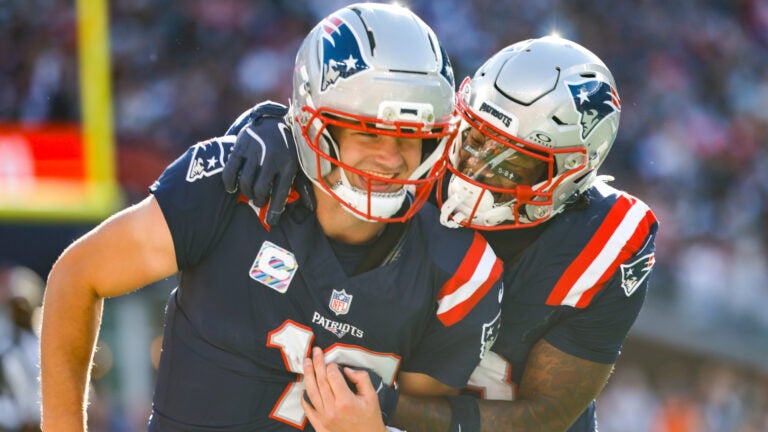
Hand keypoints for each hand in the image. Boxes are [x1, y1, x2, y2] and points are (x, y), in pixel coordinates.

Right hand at [222, 101, 314, 225]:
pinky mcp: (240, 146)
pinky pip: (230, 170)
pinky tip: (233, 187)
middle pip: (259, 190)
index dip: (274, 212)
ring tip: (249, 193)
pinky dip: (230, 182)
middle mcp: (271, 158)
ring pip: (245, 182)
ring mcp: (255, 152)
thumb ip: (304, 187)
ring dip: (246, 193)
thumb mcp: (299, 165)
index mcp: (288, 165)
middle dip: (258, 200)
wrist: (276, 120)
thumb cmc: (289, 149)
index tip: (271, 221)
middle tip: (259, 201)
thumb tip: (310, 209)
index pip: (280, 194)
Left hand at [301, 347, 388, 431]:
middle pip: (320, 381)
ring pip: (311, 392)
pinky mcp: (320, 425)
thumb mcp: (372, 396)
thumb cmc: (370, 418)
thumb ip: (361, 378)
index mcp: (345, 401)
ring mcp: (324, 418)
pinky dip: (304, 398)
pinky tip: (303, 388)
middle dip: (317, 363)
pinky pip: (308, 410)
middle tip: (315, 352)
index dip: (331, 366)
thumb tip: (347, 370)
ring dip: (308, 375)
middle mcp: (332, 409)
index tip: (333, 362)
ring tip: (307, 362)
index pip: (333, 376)